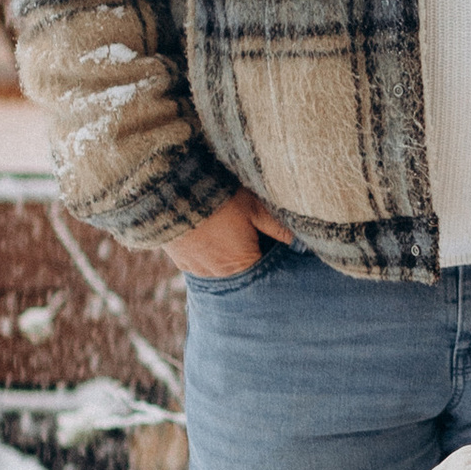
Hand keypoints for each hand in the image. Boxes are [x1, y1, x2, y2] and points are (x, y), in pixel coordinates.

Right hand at [162, 189, 293, 278]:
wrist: (170, 195)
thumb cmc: (219, 199)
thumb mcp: (254, 208)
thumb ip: (277, 227)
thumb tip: (300, 241)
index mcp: (243, 264)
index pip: (266, 273)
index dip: (272, 260)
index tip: (276, 249)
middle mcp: (221, 274)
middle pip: (243, 274)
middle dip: (250, 261)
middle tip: (253, 241)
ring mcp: (200, 271)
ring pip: (222, 272)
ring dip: (228, 261)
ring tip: (230, 238)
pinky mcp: (182, 264)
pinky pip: (202, 267)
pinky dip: (209, 258)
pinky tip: (211, 241)